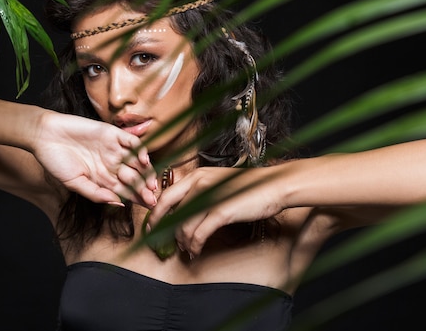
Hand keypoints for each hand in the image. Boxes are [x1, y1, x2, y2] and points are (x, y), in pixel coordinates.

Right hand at [33, 111, 156, 206]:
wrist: (44, 135)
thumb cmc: (56, 161)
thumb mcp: (74, 183)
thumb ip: (96, 194)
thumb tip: (118, 204)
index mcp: (104, 178)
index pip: (126, 190)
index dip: (138, 198)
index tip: (148, 206)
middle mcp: (112, 164)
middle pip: (135, 177)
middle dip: (144, 189)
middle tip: (152, 198)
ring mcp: (113, 149)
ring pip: (137, 161)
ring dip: (146, 172)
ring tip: (151, 183)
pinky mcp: (112, 133)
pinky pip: (131, 142)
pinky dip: (139, 150)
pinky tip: (144, 160)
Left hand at [147, 166, 284, 256]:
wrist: (273, 186)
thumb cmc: (248, 186)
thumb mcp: (218, 183)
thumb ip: (199, 192)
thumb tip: (182, 211)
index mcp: (196, 175)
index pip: (166, 195)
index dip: (155, 213)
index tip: (152, 226)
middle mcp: (198, 183)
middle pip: (168, 210)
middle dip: (160, 228)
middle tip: (159, 242)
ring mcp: (208, 197)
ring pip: (183, 226)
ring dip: (182, 242)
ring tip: (187, 249)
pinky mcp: (220, 212)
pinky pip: (199, 234)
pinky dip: (194, 246)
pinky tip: (196, 251)